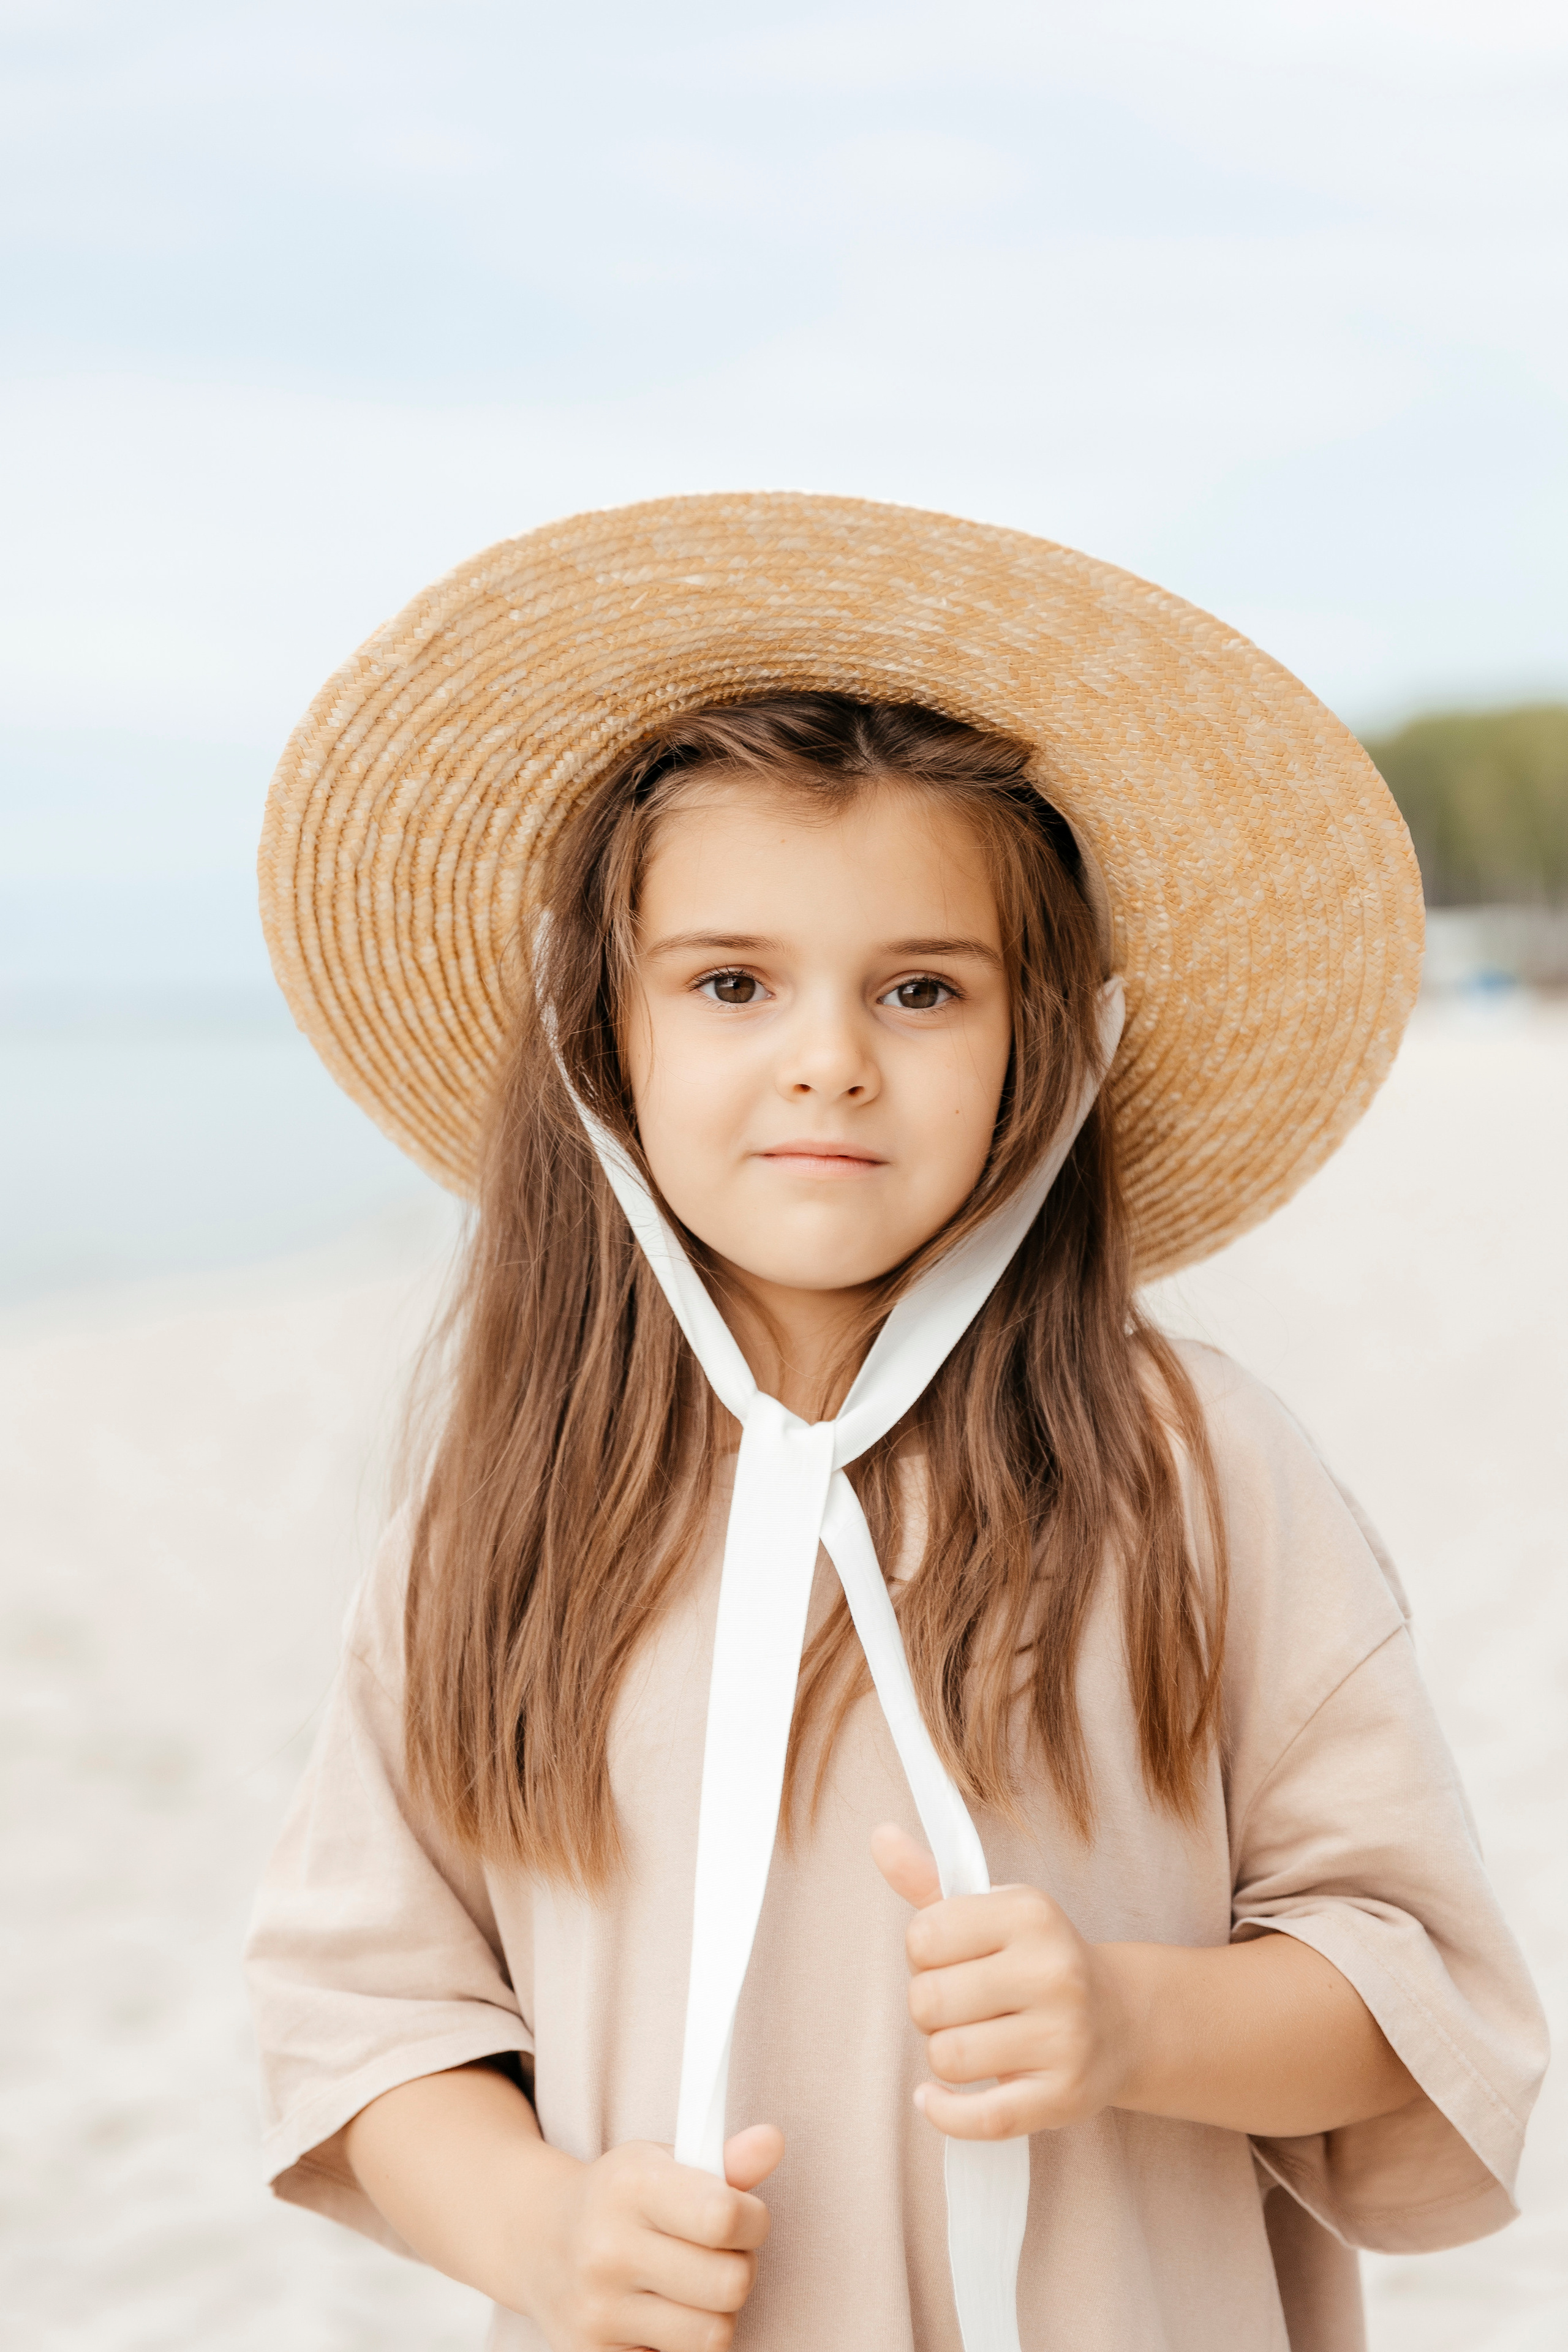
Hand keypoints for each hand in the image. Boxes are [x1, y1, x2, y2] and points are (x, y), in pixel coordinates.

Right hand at [527, 2125, 782, 2351]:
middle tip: (716, 2254)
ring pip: (714, 2335)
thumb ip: (726, 2161)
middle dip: (738, 2268)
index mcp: (630, 2186)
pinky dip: (682, 2346)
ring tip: (689, 2287)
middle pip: (730, 2283)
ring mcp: (597, 2312)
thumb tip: (773, 2142)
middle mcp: (608, 2250)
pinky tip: (660, 2317)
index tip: (743, 2216)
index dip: (753, 2219)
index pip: (723, 2216)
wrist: (539, 2240)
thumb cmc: (619, 2198)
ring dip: (715, 2314)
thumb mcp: (664, 2163)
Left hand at [872, 1823, 1135, 2140]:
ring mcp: (1063, 2037)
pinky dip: (944, 2113)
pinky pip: (981, 2118)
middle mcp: (1053, 1970)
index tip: (948, 1959)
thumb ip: (928, 1880)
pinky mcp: (1063, 2096)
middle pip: (928, 2001)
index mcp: (1030, 1913)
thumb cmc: (1035, 1960)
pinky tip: (935, 2098)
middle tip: (959, 2006)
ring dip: (943, 2055)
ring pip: (947, 2057)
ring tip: (970, 2041)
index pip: (923, 1936)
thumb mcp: (989, 1911)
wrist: (1121, 2020)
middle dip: (928, 2007)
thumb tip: (878, 1836)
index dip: (920, 1954)